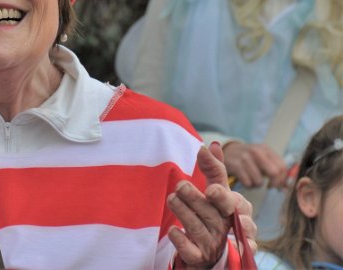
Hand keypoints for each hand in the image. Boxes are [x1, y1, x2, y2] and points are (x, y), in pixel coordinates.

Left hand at [169, 143, 256, 268]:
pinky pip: (192, 252)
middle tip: (180, 186)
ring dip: (185, 213)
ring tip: (171, 199)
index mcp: (232, 210)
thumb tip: (212, 144)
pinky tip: (172, 230)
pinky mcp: (200, 258)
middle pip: (213, 214)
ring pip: (200, 230)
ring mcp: (214, 245)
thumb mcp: (216, 192)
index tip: (211, 189)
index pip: (231, 201)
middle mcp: (225, 228)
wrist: (211, 254)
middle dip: (197, 200)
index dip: (223, 196)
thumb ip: (215, 169)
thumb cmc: (214, 216)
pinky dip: (182, 242)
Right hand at [222, 141, 287, 188]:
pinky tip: (244, 179)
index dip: (283, 180)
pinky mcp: (235, 165)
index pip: (282, 167)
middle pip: (274, 173)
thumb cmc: (249, 159)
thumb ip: (275, 168)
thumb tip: (287, 186)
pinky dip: (247, 184)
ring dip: (257, 184)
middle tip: (269, 186)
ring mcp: (244, 157)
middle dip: (273, 184)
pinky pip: (247, 182)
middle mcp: (256, 151)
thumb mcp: (262, 158)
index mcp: (266, 149)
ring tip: (253, 180)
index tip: (278, 185)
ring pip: (259, 180)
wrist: (227, 150)